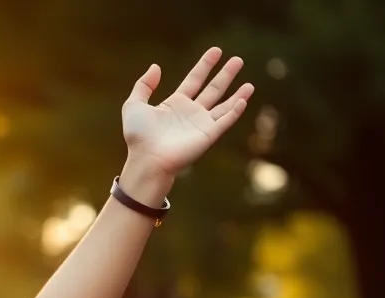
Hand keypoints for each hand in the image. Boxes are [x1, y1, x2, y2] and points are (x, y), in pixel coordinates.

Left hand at [121, 47, 253, 178]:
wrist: (147, 158)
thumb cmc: (138, 136)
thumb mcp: (134, 105)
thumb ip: (143, 85)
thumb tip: (155, 66)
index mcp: (175, 104)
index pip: (194, 79)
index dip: (205, 65)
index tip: (216, 51)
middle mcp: (191, 112)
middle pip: (213, 89)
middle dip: (226, 74)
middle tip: (238, 60)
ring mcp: (201, 124)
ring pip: (224, 105)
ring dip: (238, 94)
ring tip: (250, 84)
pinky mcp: (209, 135)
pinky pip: (226, 120)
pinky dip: (235, 110)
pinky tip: (244, 99)